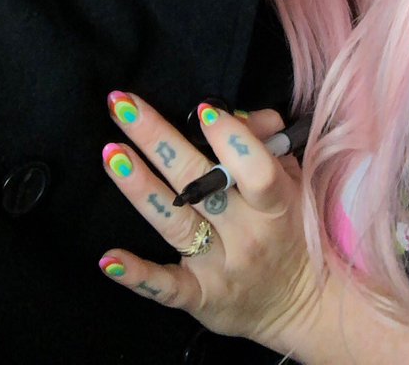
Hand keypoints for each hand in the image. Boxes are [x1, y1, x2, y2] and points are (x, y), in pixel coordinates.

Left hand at [98, 92, 319, 353]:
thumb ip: (265, 143)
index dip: (231, 139)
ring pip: (175, 222)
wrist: (300, 305)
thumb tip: (228, 113)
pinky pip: (165, 286)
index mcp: (276, 204)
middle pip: (198, 181)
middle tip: (123, 103)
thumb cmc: (292, 229)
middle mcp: (246, 235)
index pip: (255, 170)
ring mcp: (219, 267)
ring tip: (112, 153)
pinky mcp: (198, 296)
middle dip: (159, 138)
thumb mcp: (293, 182)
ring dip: (140, 187)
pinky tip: (108, 259)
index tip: (203, 110)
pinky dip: (137, 274)